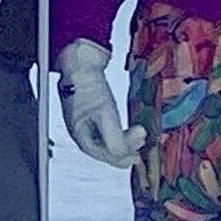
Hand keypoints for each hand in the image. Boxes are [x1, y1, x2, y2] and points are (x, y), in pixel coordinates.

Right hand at [56, 39, 144, 167]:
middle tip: (140, 145)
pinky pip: (105, 131)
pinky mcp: (90, 113)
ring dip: (123, 141)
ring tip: (137, 137)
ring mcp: (85, 123)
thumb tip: (125, 155)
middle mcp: (81, 132)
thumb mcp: (104, 114)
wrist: (80, 64)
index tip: (137, 155)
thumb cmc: (87, 86)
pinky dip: (118, 133)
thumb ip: (114, 138)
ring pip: (105, 141)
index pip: (104, 155)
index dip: (122, 157)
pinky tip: (125, 130)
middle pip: (104, 151)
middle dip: (124, 150)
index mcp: (81, 136)